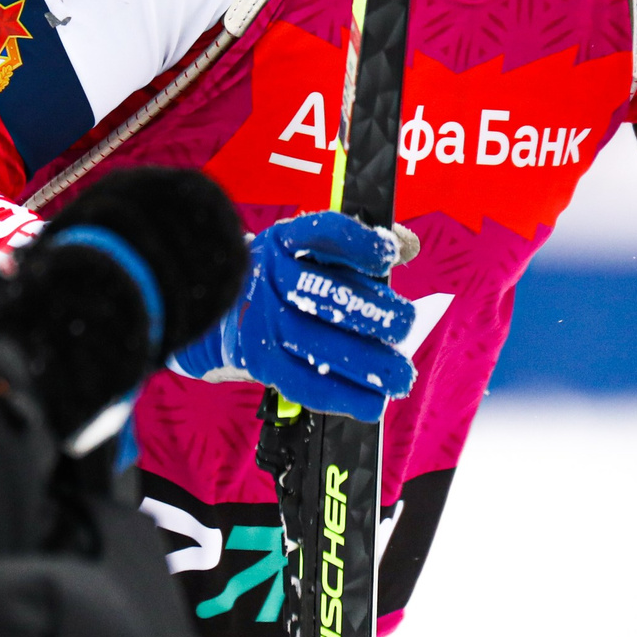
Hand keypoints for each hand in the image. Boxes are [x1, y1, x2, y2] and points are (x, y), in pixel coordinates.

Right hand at [166, 210, 415, 421]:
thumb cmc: (293, 276)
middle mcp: (270, 274)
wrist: (229, 306)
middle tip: (405, 325)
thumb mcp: (318, 249)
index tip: (389, 256)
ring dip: (363, 362)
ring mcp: (262, 319)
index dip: (357, 244)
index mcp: (288, 239)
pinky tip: (372, 402)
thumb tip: (407, 246)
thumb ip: (364, 246)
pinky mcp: (261, 359)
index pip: (323, 233)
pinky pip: (301, 382)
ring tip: (400, 375)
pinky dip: (340, 395)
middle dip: (369, 311)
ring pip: (312, 341)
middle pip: (319, 292)